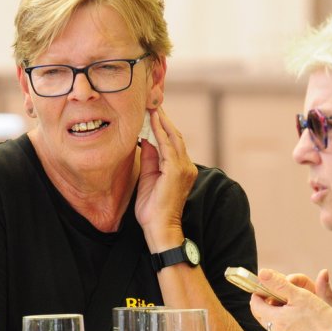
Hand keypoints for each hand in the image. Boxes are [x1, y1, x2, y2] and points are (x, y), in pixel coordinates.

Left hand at [135, 107, 196, 249]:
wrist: (160, 229)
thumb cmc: (153, 209)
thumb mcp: (149, 178)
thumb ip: (150, 158)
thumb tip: (145, 139)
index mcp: (182, 168)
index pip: (173, 141)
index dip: (163, 125)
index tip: (153, 111)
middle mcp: (186, 166)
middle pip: (175, 135)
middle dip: (163, 118)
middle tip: (152, 101)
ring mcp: (184, 168)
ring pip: (173, 137)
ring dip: (162, 121)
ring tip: (152, 106)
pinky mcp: (177, 171)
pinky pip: (167, 146)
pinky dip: (160, 132)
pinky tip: (153, 121)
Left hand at [250, 269, 331, 330]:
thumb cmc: (321, 321)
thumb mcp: (300, 296)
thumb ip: (279, 284)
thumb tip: (262, 273)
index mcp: (275, 320)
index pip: (255, 305)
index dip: (258, 294)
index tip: (265, 287)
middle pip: (264, 317)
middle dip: (268, 305)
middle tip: (279, 296)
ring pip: (277, 328)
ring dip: (281, 317)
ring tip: (295, 309)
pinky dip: (292, 329)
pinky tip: (305, 326)